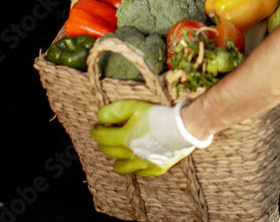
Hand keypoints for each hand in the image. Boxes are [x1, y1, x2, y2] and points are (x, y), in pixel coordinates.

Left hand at [91, 100, 212, 176]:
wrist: (184, 128)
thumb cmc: (159, 116)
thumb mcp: (134, 106)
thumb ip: (114, 111)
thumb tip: (99, 117)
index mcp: (124, 139)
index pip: (102, 137)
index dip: (97, 131)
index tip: (96, 127)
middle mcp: (132, 154)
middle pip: (110, 152)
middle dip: (104, 143)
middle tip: (104, 137)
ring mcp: (144, 163)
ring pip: (122, 167)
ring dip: (117, 161)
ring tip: (117, 155)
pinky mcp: (157, 168)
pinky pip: (141, 172)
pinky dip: (135, 168)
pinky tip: (136, 162)